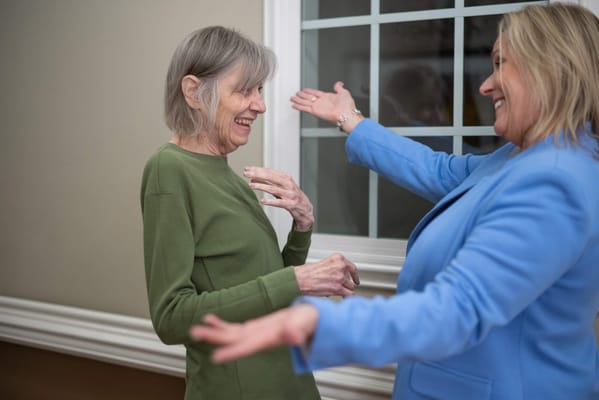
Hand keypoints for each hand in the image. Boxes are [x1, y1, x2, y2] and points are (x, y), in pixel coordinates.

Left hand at [189, 304, 318, 363]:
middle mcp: (257, 339)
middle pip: (232, 340)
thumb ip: (297, 331)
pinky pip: (233, 327)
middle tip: (194, 332)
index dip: (232, 352)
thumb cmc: (307, 322)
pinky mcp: (253, 328)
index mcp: (268, 339)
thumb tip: (293, 337)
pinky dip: (221, 323)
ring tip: (195, 329)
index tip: (216, 357)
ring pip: (229, 335)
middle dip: (214, 337)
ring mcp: (253, 334)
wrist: (308, 321)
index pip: (247, 347)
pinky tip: (209, 318)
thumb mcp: (304, 324)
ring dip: (213, 332)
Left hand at [244, 166, 313, 230]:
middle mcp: (288, 184)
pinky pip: (279, 202)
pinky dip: (270, 201)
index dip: (257, 170)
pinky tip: (262, 201)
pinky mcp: (290, 204)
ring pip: (273, 189)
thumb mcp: (279, 187)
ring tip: (251, 185)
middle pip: (271, 177)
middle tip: (246, 173)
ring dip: (261, 186)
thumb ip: (267, 182)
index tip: (247, 169)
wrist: (305, 208)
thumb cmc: (291, 195)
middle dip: (257, 174)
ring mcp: (289, 194)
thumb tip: (252, 177)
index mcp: (285, 177)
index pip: (269, 171)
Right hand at [290, 81, 362, 132]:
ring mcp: (318, 107)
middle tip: (295, 94)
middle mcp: (322, 103)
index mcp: (327, 98)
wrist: (346, 115)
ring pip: (305, 103)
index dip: (309, 91)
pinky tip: (294, 105)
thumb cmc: (347, 106)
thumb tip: (338, 83)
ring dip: (298, 100)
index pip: (315, 93)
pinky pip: (305, 108)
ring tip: (292, 98)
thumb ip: (339, 88)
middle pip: (308, 98)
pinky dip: (299, 107)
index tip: (304, 90)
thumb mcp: (344, 92)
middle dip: (301, 96)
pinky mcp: (315, 112)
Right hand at [295, 253, 359, 296]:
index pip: (351, 267)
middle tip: (340, 286)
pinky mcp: (338, 288)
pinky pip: (349, 294)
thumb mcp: (323, 263)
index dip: (354, 275)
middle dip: (346, 283)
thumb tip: (339, 275)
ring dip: (344, 290)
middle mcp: (341, 266)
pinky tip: (343, 297)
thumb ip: (333, 267)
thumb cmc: (306, 273)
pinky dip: (346, 297)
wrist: (299, 280)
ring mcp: (340, 278)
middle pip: (350, 278)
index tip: (355, 279)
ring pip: (350, 287)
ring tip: (336, 292)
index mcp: (337, 258)